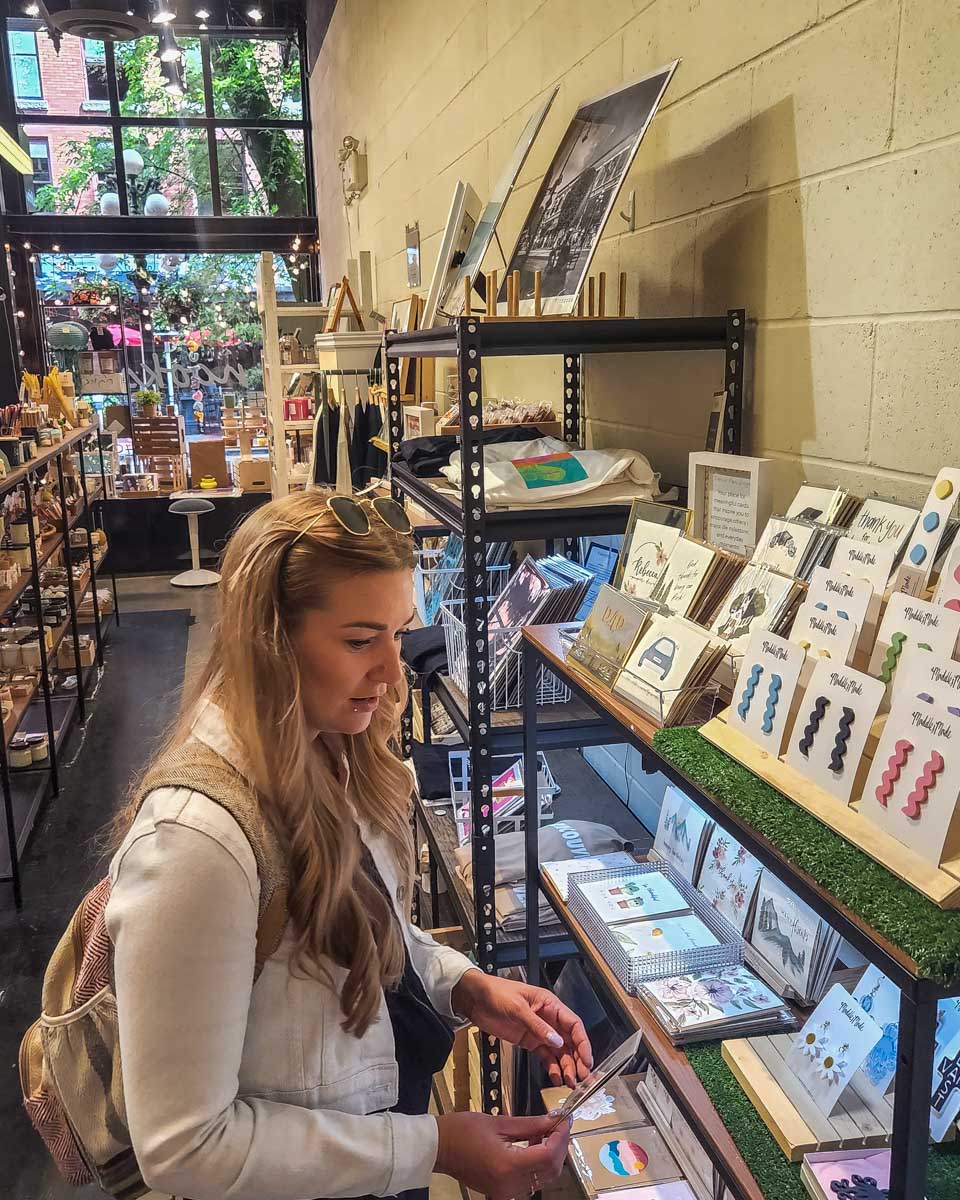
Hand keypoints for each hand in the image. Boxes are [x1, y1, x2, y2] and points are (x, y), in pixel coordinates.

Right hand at [435, 1111, 570, 1198]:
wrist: (440, 1147)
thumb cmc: (464, 1130)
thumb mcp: (499, 1122)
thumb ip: (530, 1124)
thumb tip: (554, 1119)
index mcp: (507, 1165)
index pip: (547, 1155)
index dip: (561, 1137)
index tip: (564, 1119)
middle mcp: (509, 1185)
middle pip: (550, 1170)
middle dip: (560, 1146)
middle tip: (559, 1124)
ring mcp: (506, 1192)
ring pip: (543, 1178)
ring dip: (551, 1155)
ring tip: (546, 1131)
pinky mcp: (502, 1193)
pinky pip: (530, 1182)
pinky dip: (538, 1164)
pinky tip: (534, 1145)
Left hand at [452, 970, 592, 1086]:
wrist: (475, 999)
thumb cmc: (496, 993)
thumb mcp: (517, 1008)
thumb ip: (537, 1026)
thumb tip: (557, 1042)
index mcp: (549, 1004)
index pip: (573, 1024)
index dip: (583, 1043)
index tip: (587, 1060)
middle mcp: (548, 1019)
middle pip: (569, 1041)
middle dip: (577, 1059)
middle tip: (582, 1078)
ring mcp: (539, 1031)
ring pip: (559, 1052)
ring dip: (566, 1066)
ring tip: (570, 1083)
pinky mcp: (529, 1041)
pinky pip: (545, 1056)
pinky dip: (551, 1067)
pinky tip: (555, 1078)